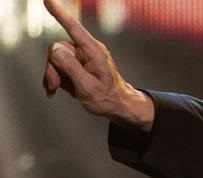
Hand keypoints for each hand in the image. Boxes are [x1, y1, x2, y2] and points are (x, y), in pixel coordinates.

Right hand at [42, 0, 153, 131]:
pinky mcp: (75, 64)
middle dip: (52, 68)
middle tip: (56, 85)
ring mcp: (80, 57)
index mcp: (94, 52)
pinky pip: (56, 65)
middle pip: (56, 49)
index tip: (48, 0)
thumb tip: (55, 50)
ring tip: (58, 89)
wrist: (117, 106)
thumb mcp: (88, 87)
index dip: (60, 14)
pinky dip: (53, 78)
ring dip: (52, 75)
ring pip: (53, 58)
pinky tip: (55, 90)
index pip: (74, 28)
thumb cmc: (108, 98)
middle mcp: (86, 50)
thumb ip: (71, 68)